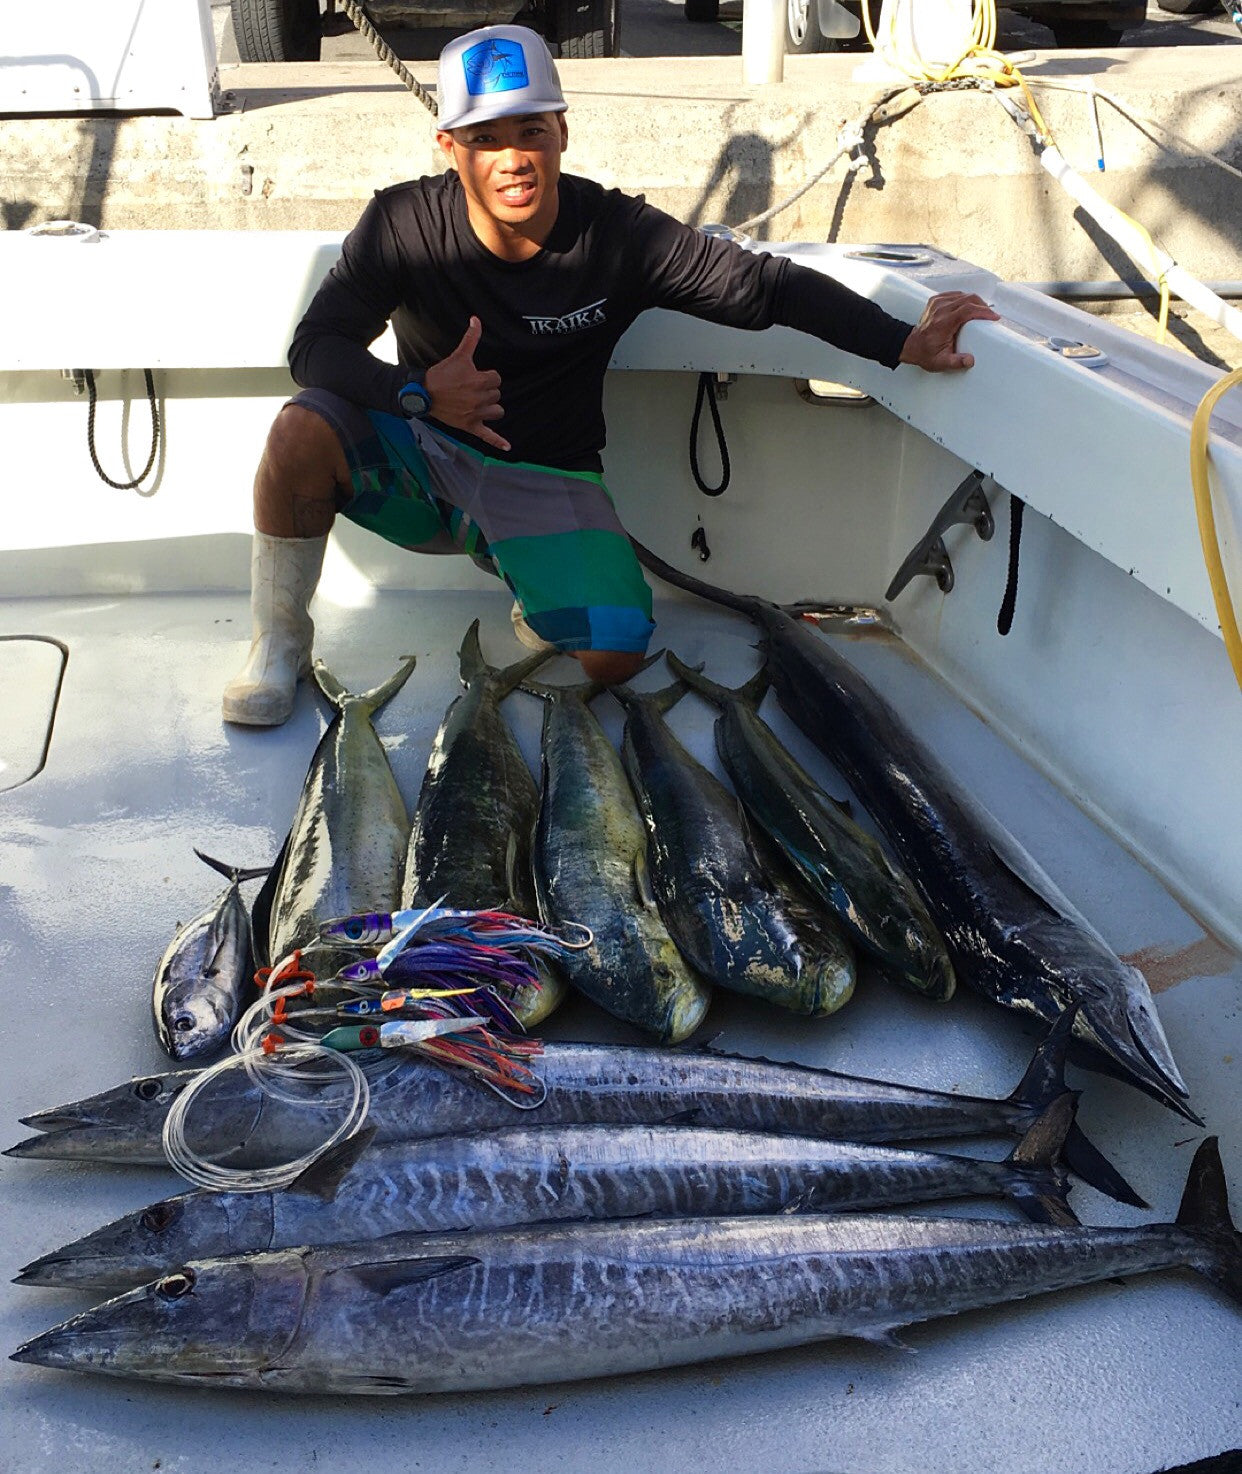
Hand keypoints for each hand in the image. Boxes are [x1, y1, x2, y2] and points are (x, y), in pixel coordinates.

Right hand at [423, 316, 509, 451]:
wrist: (423, 393)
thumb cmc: (441, 374)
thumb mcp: (458, 355)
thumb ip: (471, 338)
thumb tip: (476, 319)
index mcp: (479, 381)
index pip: (497, 379)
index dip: (488, 376)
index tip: (475, 376)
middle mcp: (480, 399)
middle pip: (497, 395)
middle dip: (487, 391)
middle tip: (471, 389)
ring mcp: (476, 415)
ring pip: (497, 412)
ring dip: (491, 408)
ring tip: (479, 403)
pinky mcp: (470, 426)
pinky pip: (487, 436)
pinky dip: (498, 442)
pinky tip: (508, 447)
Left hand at [899, 291, 998, 372]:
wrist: (911, 346)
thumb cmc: (926, 354)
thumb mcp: (941, 363)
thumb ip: (956, 362)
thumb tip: (970, 360)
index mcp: (942, 323)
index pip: (967, 310)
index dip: (983, 311)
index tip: (994, 317)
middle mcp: (940, 310)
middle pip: (968, 299)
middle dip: (983, 305)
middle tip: (990, 315)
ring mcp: (937, 303)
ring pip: (962, 295)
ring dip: (975, 301)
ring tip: (982, 311)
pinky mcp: (936, 300)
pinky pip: (955, 294)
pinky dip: (964, 299)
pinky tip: (969, 306)